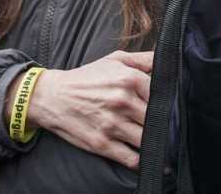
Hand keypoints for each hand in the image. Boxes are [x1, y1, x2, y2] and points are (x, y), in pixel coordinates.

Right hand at [15, 50, 154, 170]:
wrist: (51, 97)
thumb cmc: (86, 78)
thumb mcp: (115, 59)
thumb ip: (144, 59)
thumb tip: (168, 61)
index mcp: (130, 79)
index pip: (164, 95)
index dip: (167, 103)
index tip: (168, 109)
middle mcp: (123, 101)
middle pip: (157, 119)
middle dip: (161, 124)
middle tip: (163, 127)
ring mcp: (113, 124)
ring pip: (147, 140)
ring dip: (154, 143)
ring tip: (157, 142)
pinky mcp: (102, 144)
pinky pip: (132, 159)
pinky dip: (141, 161)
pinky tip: (145, 158)